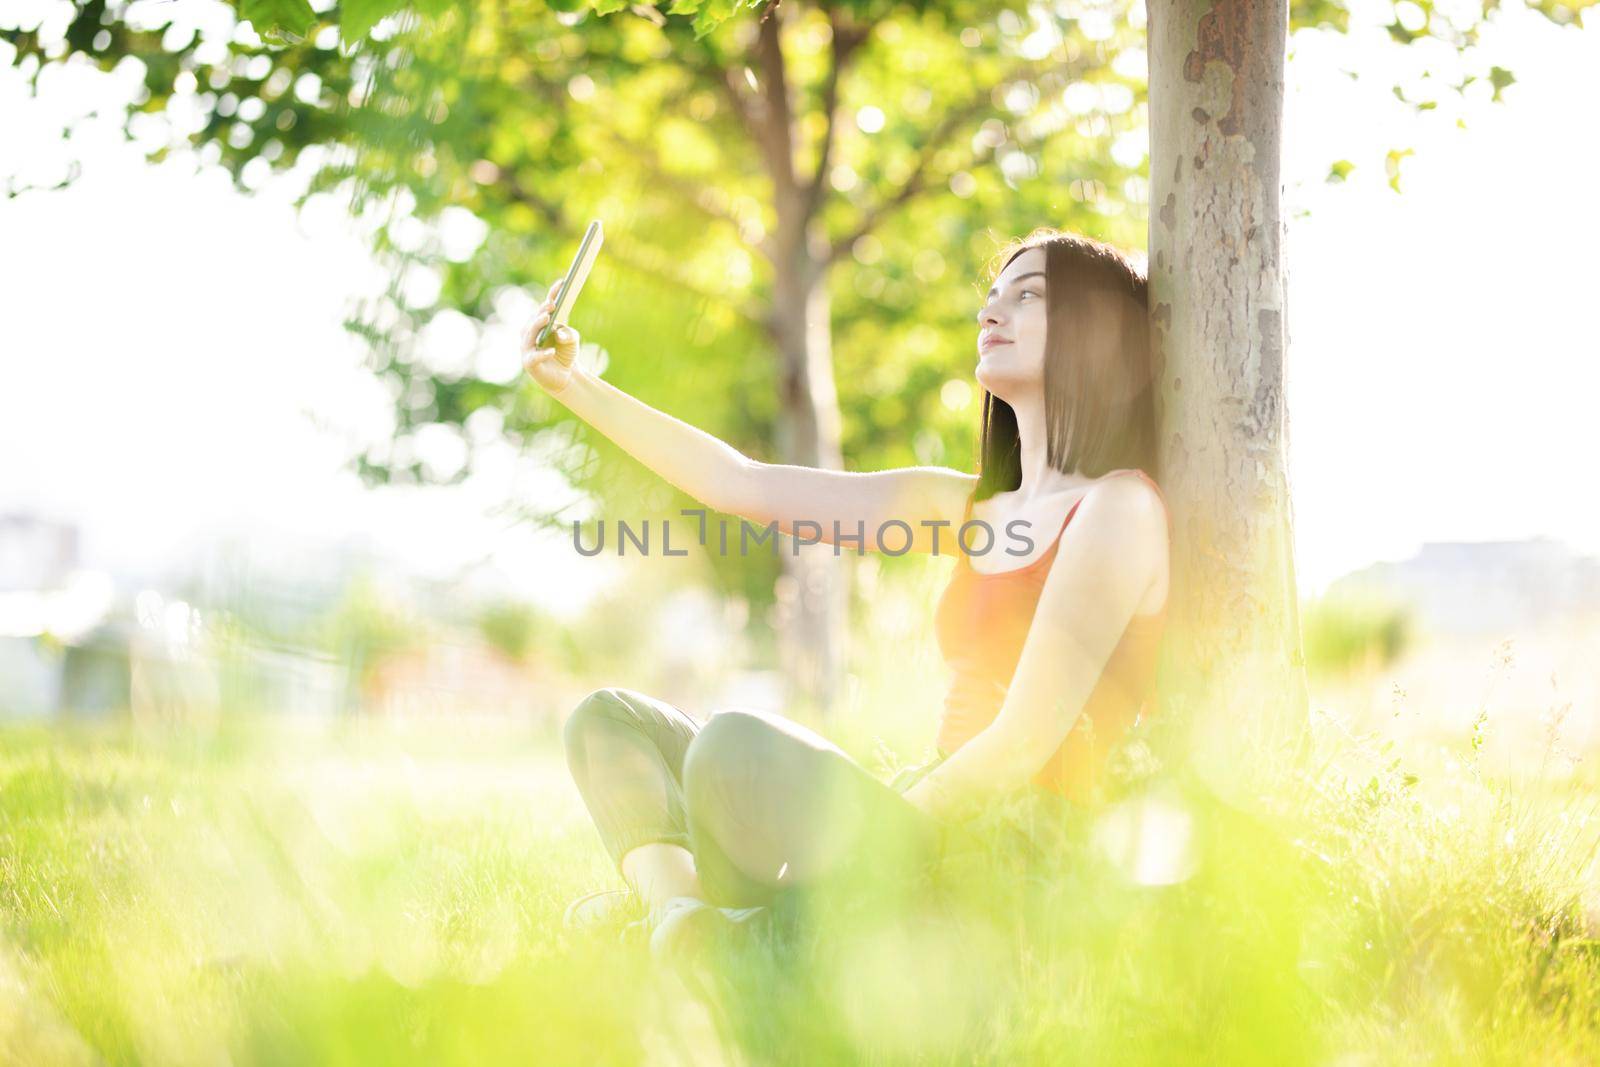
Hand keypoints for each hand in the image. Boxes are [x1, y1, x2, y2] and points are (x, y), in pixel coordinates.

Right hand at [522, 279, 581, 395]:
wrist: (566, 378)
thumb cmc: (566, 355)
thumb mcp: (572, 341)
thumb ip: (569, 334)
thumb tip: (559, 332)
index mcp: (540, 324)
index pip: (544, 307)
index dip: (552, 295)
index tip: (562, 283)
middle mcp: (530, 334)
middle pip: (534, 319)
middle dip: (542, 310)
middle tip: (551, 304)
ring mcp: (527, 349)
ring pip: (529, 335)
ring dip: (537, 325)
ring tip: (547, 318)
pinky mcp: (530, 364)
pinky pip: (534, 357)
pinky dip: (543, 353)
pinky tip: (552, 351)